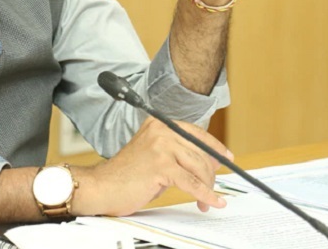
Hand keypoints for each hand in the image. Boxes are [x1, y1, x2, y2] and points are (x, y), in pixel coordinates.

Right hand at [73, 117, 232, 215]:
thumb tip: (207, 162)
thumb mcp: (154, 156)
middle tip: (213, 188)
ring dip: (207, 187)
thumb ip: (177, 153)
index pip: (196, 132)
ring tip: (206, 200)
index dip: (214, 147)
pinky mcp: (160, 166)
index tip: (226, 157)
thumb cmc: (125, 175)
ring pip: (198, 167)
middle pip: (200, 150)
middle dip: (211, 173)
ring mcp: (160, 146)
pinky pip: (191, 183)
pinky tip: (211, 202)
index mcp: (159, 124)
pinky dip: (205, 195)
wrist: (102, 186)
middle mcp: (161, 130)